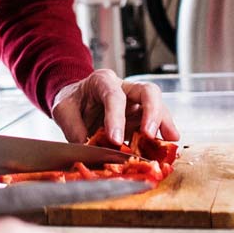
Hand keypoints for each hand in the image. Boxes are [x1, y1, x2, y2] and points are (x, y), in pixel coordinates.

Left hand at [50, 69, 179, 144]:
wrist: (76, 102)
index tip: (114, 139)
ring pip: (158, 105)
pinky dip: (162, 135)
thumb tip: (89, 151)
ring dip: (164, 123)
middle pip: (147, 91)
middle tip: (149, 134)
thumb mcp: (63, 111)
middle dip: (151, 112)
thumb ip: (74, 130)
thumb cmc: (71, 103)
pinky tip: (166, 147)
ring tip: (169, 140)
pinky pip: (157, 123)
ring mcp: (136, 102)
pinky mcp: (142, 118)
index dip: (116, 117)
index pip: (114, 95)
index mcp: (102, 81)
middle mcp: (124, 87)